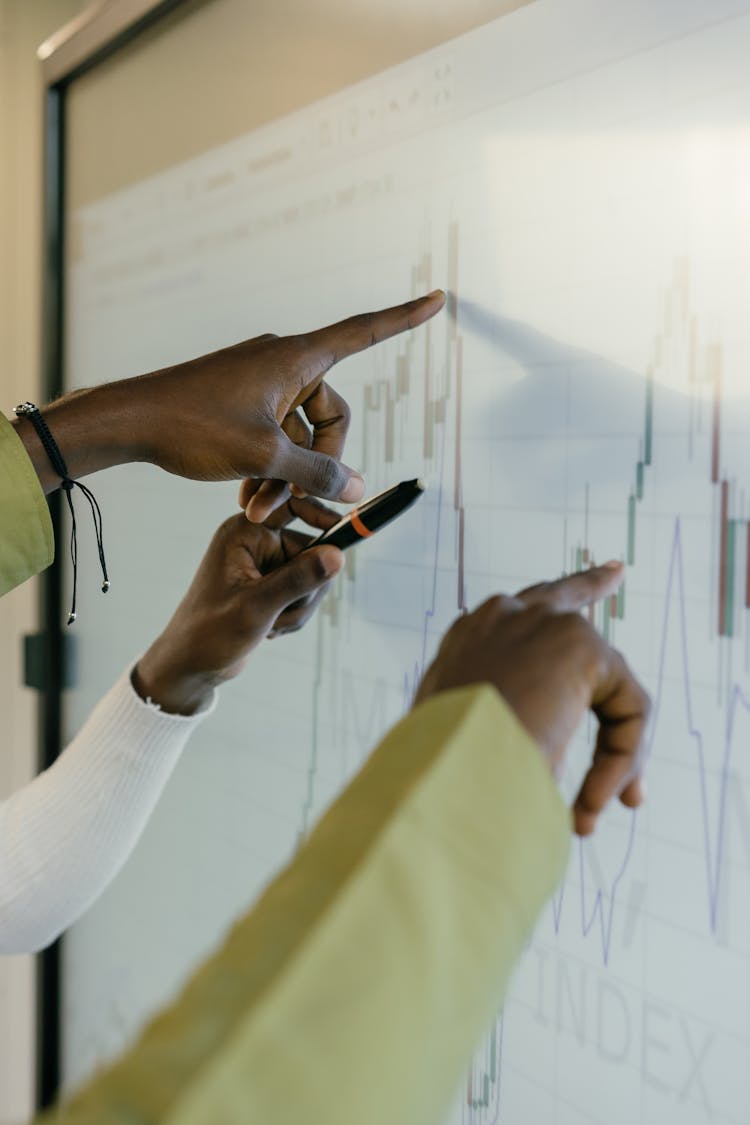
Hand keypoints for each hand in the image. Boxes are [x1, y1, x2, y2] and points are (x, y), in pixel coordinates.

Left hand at [18, 292, 444, 519]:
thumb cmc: (193, 426)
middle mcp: (282, 363)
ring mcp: (261, 384)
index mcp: (295, 358)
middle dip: (316, 467)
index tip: (438, 298)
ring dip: (286, 478)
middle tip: (296, 507)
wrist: (130, 421)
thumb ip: (315, 474)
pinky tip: (249, 501)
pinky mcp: (241, 403)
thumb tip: (357, 489)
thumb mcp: (263, 456)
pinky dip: (268, 469)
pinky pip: (273, 437)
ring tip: (261, 511)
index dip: (403, 318)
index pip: (364, 331)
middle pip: (330, 418)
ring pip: (297, 437)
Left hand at [132, 498, 343, 714]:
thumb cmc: (211, 632)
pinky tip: (271, 629)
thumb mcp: (258, 606)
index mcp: (246, 532)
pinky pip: (303, 595)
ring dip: (300, 608)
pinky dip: (294, 615)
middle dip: (306, 590)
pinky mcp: (269, 586)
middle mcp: (256, 543)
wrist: (191, 664)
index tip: (344, 543)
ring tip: (272, 625)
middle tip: (282, 613)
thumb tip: (338, 556)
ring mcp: (263, 565)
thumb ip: (299, 579)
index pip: (297, 508)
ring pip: (312, 578)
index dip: (324, 519)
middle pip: (313, 552)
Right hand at [415, 562, 649, 834]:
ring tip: (587, 811)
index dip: (543, 613)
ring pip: (606, 689)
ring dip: (611, 759)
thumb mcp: (455, 748)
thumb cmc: (441, 773)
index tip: (565, 592)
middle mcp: (500, 619)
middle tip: (615, 572)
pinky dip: (619, 763)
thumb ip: (485, 734)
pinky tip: (591, 801)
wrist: (444, 771)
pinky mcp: (580, 645)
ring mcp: (541, 624)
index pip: (512, 618)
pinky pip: (627, 711)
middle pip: (560, 595)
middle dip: (591, 584)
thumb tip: (517, 769)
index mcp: (465, 644)